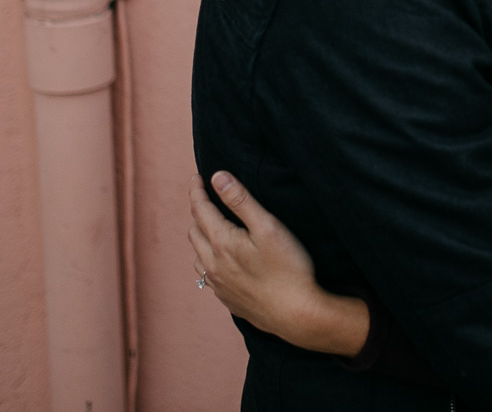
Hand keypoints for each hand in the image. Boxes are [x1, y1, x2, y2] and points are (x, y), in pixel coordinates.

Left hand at [188, 171, 370, 357]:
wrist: (297, 314)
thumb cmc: (288, 268)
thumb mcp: (268, 226)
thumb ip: (240, 200)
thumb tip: (217, 177)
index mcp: (221, 242)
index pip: (200, 209)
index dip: (197, 190)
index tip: (197, 177)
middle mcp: (212, 265)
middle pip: (194, 231)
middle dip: (197, 211)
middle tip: (207, 198)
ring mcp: (218, 285)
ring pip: (197, 255)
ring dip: (200, 237)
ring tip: (211, 226)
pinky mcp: (227, 300)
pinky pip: (206, 275)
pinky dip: (207, 259)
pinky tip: (220, 259)